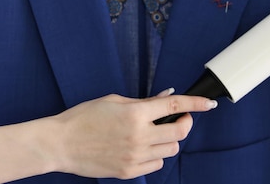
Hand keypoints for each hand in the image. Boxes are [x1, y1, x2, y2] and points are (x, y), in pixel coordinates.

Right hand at [49, 90, 216, 178]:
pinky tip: (142, 148)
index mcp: (135, 114)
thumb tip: (166, 97)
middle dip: (183, 123)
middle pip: (179, 132)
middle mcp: (139, 136)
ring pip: (170, 150)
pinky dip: (155, 156)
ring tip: (155, 134)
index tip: (208, 103)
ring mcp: (135, 156)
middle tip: (177, 118)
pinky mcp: (129, 171)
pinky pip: (156, 165)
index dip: (196, 103)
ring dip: (169, 140)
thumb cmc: (83, 118)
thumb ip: (143, 101)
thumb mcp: (114, 101)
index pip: (175, 106)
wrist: (61, 144)